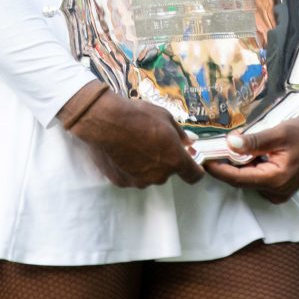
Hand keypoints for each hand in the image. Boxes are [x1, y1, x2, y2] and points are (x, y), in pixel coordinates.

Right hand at [60, 86, 203, 188]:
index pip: (193, 176)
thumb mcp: (165, 117)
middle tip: (152, 142)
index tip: (189, 161)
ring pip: (148, 175)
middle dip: (164, 160)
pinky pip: (130, 176)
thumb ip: (180, 134)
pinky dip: (128, 167)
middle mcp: (159, 176)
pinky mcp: (121, 182)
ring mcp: (139, 181)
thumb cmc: (138, 116)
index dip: (193, 170)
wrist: (104, 121)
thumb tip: (189, 142)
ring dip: (145, 164)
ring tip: (132, 145)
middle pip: (167, 173)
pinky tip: (120, 151)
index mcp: (174, 160)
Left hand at [203, 111, 298, 202]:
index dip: (217, 168)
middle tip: (209, 148)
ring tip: (223, 146)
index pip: (237, 179)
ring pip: (248, 178)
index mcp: (276, 181)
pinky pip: (257, 177)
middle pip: (240, 180)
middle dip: (225, 164)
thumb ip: (255, 141)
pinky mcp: (280, 186)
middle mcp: (276, 191)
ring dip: (236, 164)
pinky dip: (248, 165)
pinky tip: (244, 150)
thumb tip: (230, 143)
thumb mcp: (280, 132)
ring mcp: (279, 191)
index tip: (201, 157)